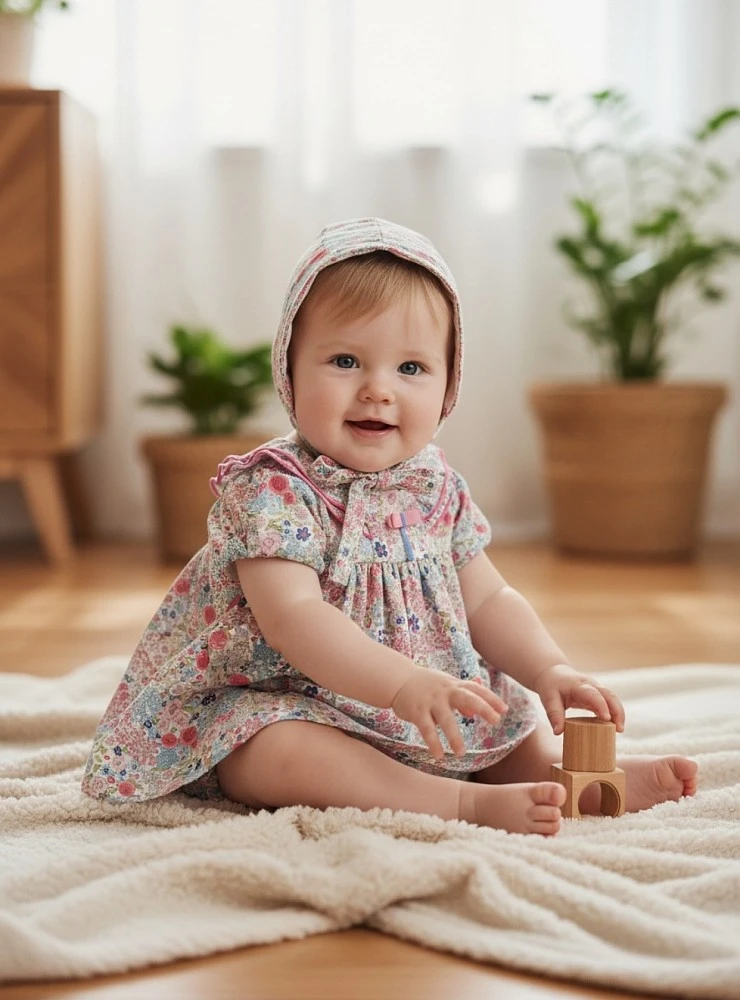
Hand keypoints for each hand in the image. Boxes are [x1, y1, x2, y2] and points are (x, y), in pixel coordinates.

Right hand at [391, 670, 507, 759]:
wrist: (397, 679)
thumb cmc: (426, 684)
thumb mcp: (445, 687)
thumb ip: (460, 697)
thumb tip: (473, 713)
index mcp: (454, 685)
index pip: (476, 690)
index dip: (491, 698)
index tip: (504, 710)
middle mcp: (445, 691)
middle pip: (467, 698)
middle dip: (483, 708)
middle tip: (496, 721)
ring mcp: (431, 701)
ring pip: (446, 719)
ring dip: (454, 736)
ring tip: (461, 753)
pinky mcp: (417, 711)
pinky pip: (426, 729)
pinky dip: (433, 742)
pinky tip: (438, 756)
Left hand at [534, 663, 624, 734]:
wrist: (553, 674)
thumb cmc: (551, 686)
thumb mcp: (548, 699)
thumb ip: (554, 714)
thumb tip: (559, 732)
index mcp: (578, 685)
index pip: (593, 694)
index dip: (601, 706)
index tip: (607, 719)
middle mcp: (591, 685)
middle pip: (609, 695)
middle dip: (617, 711)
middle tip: (619, 729)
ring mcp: (596, 689)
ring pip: (612, 698)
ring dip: (618, 713)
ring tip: (619, 730)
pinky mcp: (598, 695)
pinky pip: (610, 703)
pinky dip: (615, 713)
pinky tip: (615, 727)